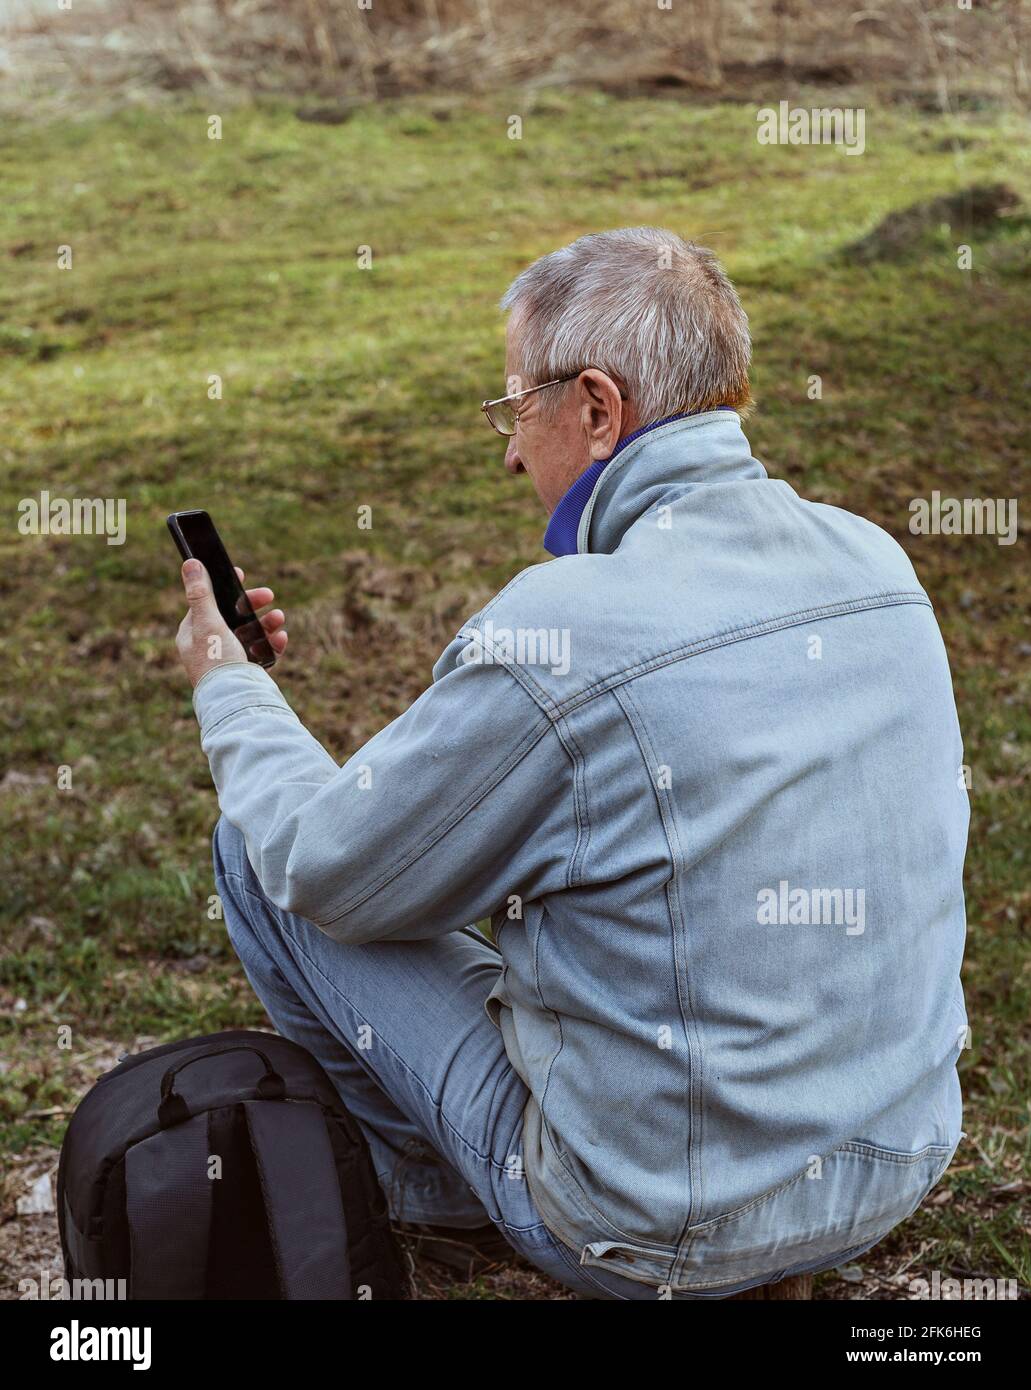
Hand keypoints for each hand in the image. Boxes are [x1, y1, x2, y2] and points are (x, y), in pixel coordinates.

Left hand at [176, 559, 288, 687]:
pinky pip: (261, 651)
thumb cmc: (217, 662)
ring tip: (279, 618)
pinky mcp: (246, 671)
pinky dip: (272, 642)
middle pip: (232, 616)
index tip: (240, 575)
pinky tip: (280, 638)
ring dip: (266, 621)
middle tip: (269, 594)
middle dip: (252, 604)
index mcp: (193, 634)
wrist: (235, 702)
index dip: (223, 587)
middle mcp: (209, 646)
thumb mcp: (207, 622)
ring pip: (250, 632)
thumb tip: (189, 563)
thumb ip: (200, 593)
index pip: (207, 602)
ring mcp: (229, 659)